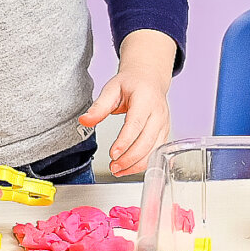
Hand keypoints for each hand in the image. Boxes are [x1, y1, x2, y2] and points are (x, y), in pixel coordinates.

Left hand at [79, 30, 174, 176]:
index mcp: (145, 100)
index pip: (136, 124)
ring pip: (154, 151)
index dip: (125, 141)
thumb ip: (98, 107)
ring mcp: (164, 125)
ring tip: (118, 170)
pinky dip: (143, 164)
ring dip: (136, 164)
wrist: (149, 79)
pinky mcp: (164, 134)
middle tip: (113, 166)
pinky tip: (129, 169)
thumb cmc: (131, 84)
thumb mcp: (112, 89)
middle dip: (130, 158)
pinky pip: (156, 153)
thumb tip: (84, 120)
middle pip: (147, 141)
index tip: (113, 154)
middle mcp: (158, 113)